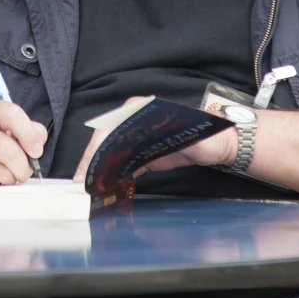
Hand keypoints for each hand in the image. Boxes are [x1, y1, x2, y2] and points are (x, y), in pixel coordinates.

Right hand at [0, 100, 47, 195]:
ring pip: (0, 171)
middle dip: (23, 167)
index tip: (36, 151)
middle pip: (8, 150)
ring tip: (6, 174)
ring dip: (9, 178)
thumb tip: (39, 142)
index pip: (11, 114)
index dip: (28, 134)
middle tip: (24, 172)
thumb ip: (25, 129)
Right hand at [70, 95, 237, 181]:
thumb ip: (168, 143)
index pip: (108, 128)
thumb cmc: (203, 135)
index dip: (95, 149)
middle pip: (105, 140)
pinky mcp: (143, 154)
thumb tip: (146, 151)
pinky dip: (114, 176)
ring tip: (89, 188)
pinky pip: (123, 164)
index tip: (87, 166)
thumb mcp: (187, 138)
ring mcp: (137, 137)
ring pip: (110, 153)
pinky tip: (106, 187)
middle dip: (92, 161)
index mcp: (139, 109)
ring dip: (100, 170)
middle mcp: (133, 120)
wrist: (216, 144)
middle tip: (81, 182)